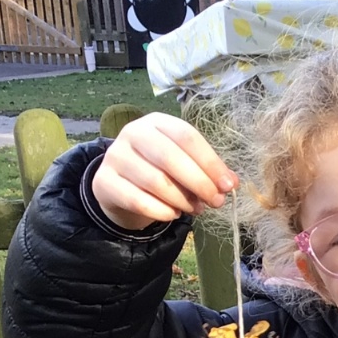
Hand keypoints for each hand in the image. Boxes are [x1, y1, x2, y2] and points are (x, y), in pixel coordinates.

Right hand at [90, 113, 237, 230]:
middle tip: (216, 201)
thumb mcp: (184, 165)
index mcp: (157, 122)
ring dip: (182, 200)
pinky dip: (162, 211)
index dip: (210, 162)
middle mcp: (133, 133)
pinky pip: (138, 200)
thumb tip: (231, 182)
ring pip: (155, 181)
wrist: (119, 186)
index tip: (228, 185)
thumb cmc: (160, 171)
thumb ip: (207, 171)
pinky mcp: (105, 182)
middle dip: (199, 183)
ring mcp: (116, 156)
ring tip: (196, 209)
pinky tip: (174, 215)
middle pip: (170, 157)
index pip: (187, 136)